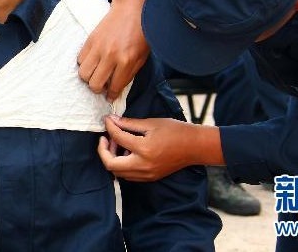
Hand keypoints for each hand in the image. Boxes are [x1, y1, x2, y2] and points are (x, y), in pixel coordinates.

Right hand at [77, 0, 148, 101]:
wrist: (132, 9)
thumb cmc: (141, 33)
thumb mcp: (142, 57)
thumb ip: (129, 73)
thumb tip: (116, 87)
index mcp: (126, 61)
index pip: (114, 87)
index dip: (111, 95)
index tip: (109, 96)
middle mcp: (110, 56)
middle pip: (94, 83)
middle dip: (97, 89)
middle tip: (102, 85)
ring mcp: (98, 47)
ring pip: (84, 73)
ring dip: (89, 77)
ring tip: (96, 73)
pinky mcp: (90, 40)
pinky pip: (80, 59)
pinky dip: (85, 64)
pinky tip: (93, 61)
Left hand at [97, 115, 222, 181]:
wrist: (194, 146)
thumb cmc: (175, 131)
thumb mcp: (151, 123)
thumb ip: (129, 123)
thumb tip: (112, 120)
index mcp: (143, 149)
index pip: (117, 138)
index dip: (109, 127)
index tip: (106, 120)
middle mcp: (143, 165)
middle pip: (111, 165)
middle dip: (103, 150)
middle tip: (106, 137)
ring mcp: (146, 174)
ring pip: (118, 172)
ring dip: (112, 158)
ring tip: (117, 143)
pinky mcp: (150, 178)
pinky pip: (128, 175)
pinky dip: (122, 164)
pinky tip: (127, 152)